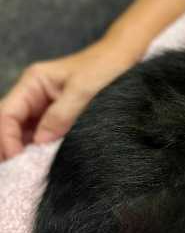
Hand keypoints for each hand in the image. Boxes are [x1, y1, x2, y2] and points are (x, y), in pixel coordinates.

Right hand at [0, 38, 141, 161]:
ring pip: (26, 133)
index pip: (7, 113)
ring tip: (25, 173)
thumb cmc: (105, 66)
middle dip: (9, 148)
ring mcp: (47, 107)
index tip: (15, 158)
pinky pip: (46, 135)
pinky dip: (42, 150)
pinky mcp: (62, 117)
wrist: (124, 58)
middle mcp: (35, 95)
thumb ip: (62, 114)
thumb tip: (41, 141)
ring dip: (25, 152)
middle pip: (11, 125)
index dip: (6, 137)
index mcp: (34, 83)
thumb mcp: (83, 89)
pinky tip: (43, 164)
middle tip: (15, 173)